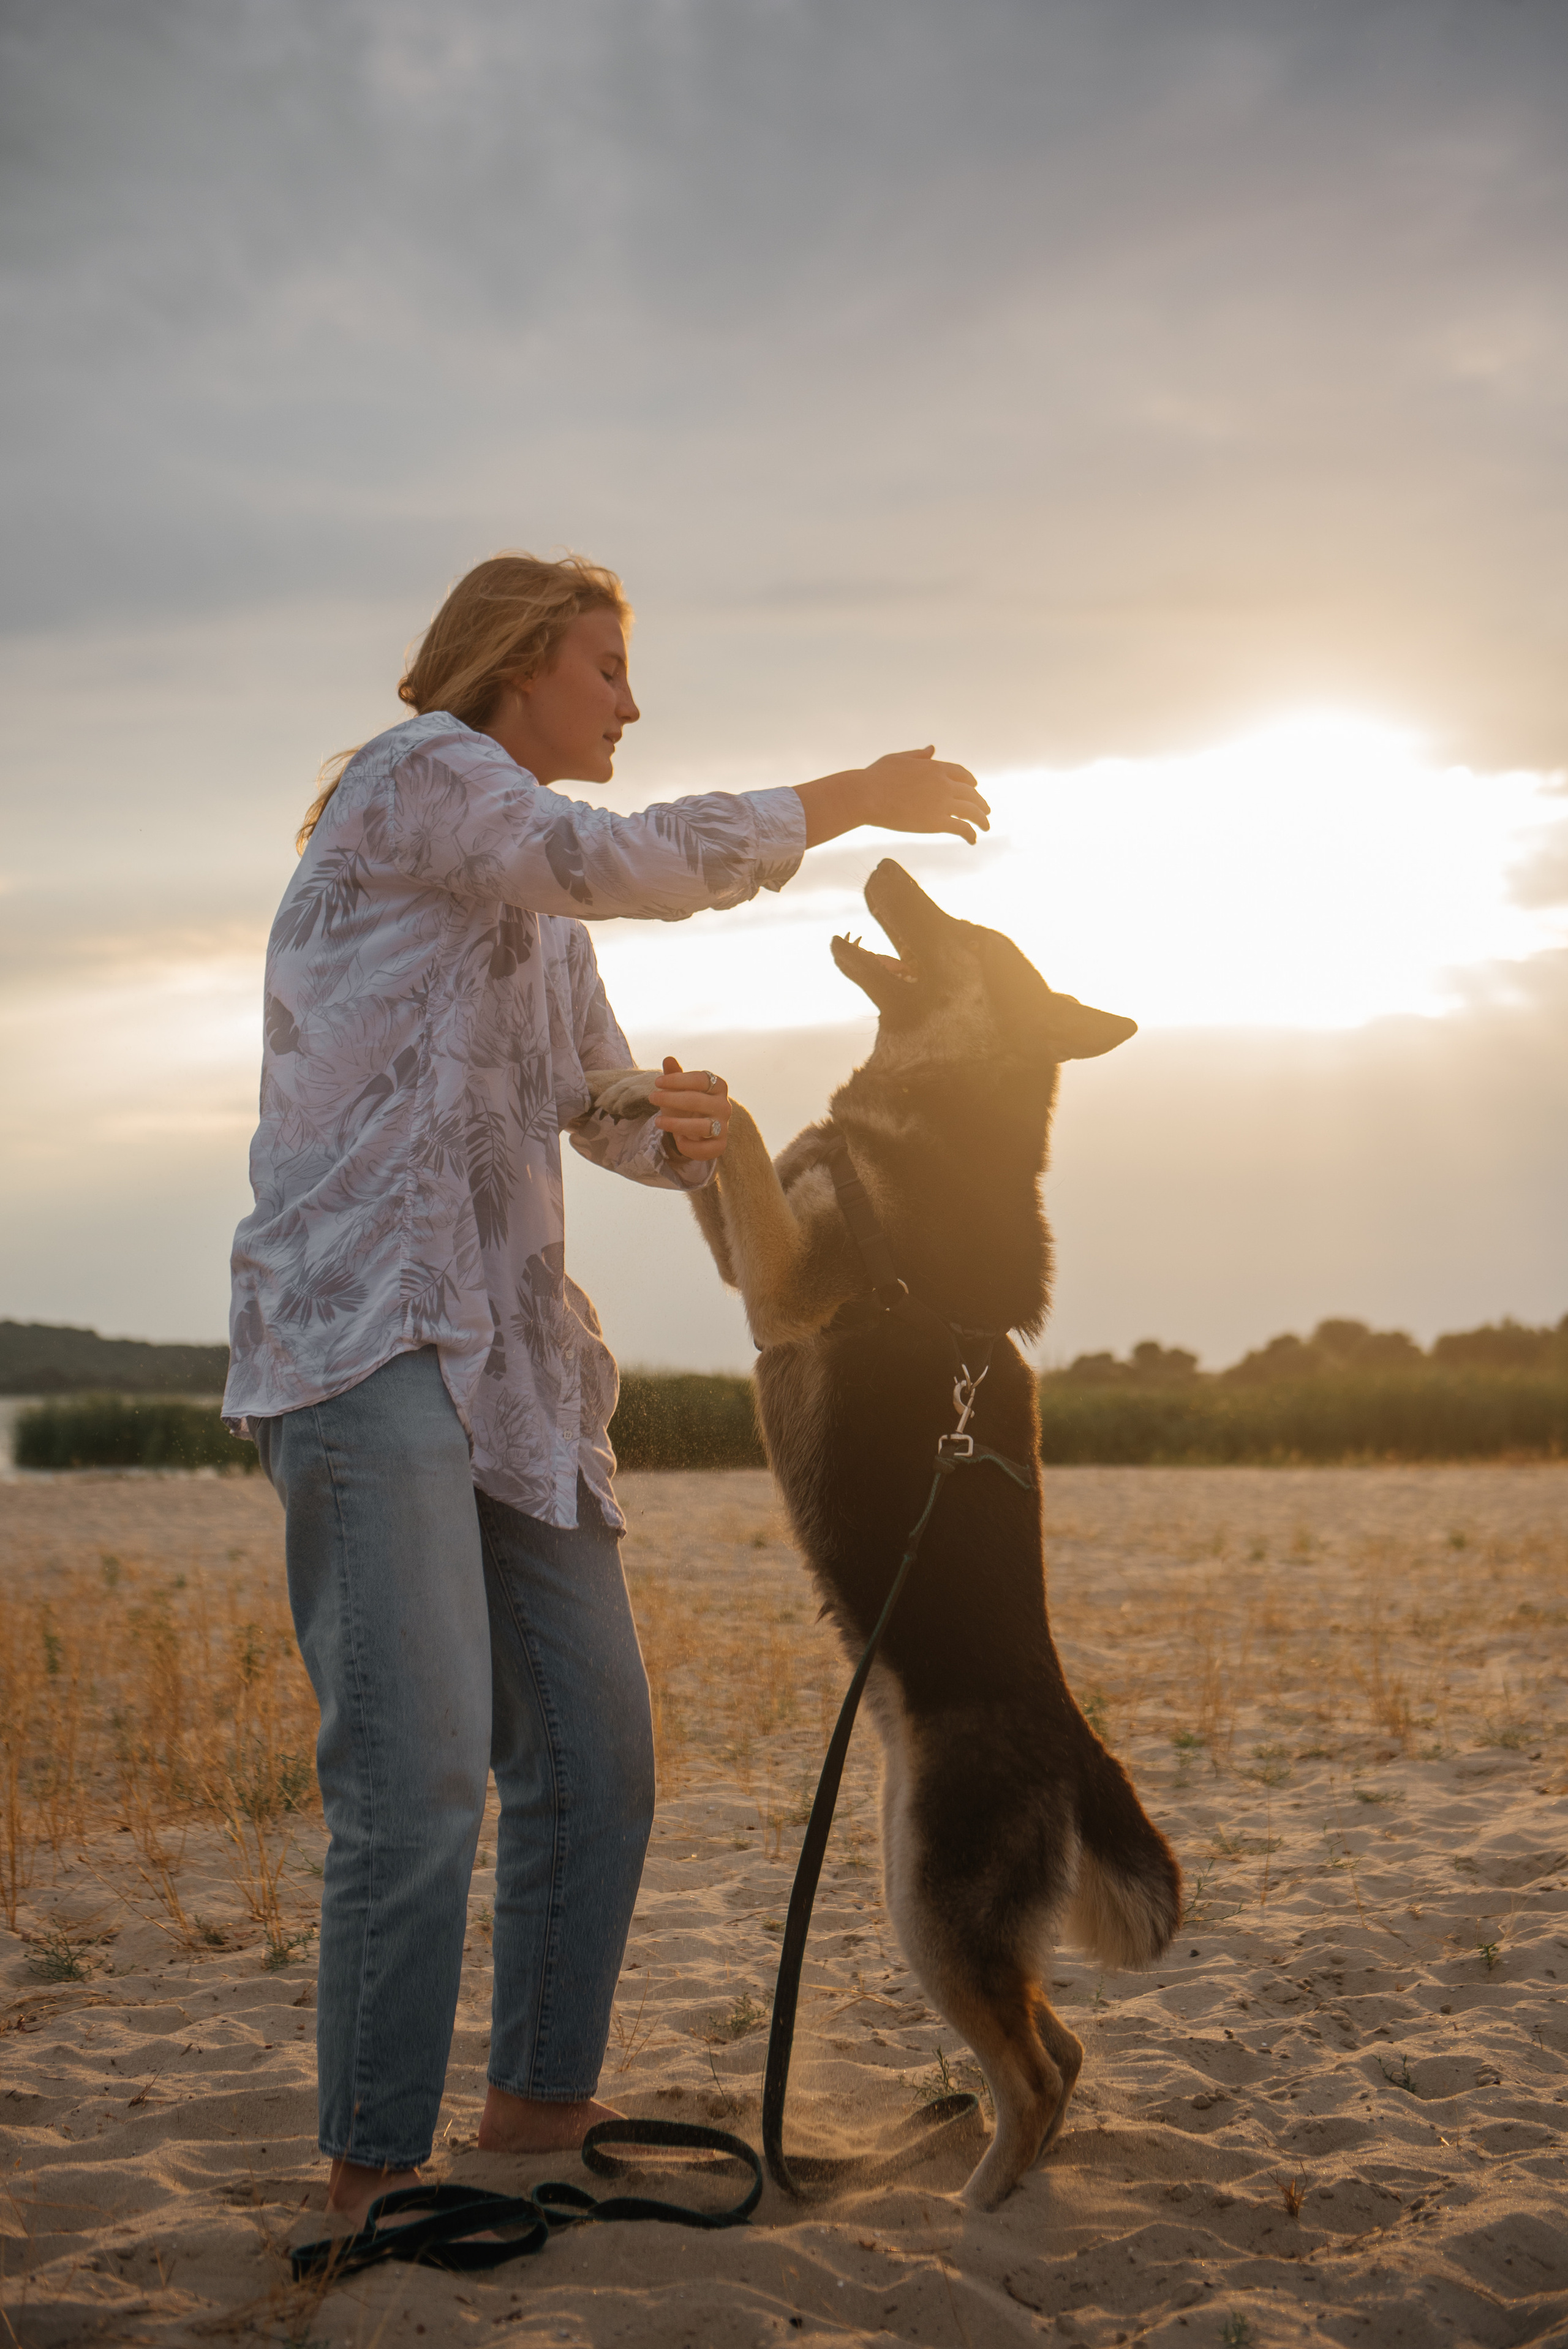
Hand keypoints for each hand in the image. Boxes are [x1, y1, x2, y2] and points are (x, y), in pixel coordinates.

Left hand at [650, 1056, 731, 1160]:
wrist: (697, 1130)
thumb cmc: (687, 1104)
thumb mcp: (679, 1089)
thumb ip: (674, 1075)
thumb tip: (668, 1059)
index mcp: (718, 1087)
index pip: (701, 1079)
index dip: (678, 1080)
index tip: (657, 1082)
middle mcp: (724, 1106)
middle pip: (697, 1101)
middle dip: (671, 1099)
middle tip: (651, 1097)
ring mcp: (723, 1127)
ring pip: (702, 1127)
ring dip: (676, 1124)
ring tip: (657, 1121)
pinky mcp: (720, 1145)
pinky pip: (706, 1149)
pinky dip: (689, 1146)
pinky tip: (677, 1140)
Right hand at [857, 747, 989, 842]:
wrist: (867, 795)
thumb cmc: (876, 776)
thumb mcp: (899, 758)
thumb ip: (918, 755)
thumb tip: (932, 748)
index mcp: (935, 767)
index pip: (962, 774)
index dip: (971, 781)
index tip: (975, 787)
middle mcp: (944, 784)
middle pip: (971, 793)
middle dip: (980, 803)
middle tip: (986, 811)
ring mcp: (942, 803)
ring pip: (972, 811)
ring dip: (982, 820)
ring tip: (986, 827)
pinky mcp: (937, 822)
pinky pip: (962, 828)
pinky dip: (971, 834)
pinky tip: (973, 840)